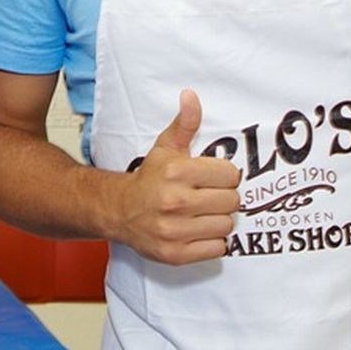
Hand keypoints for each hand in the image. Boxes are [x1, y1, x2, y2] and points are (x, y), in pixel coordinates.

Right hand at [114, 90, 239, 264]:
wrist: (119, 211)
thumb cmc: (148, 179)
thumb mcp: (166, 148)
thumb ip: (184, 123)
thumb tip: (191, 96)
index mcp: (176, 172)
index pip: (230, 175)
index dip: (223, 176)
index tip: (212, 178)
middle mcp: (174, 202)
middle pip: (232, 201)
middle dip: (223, 198)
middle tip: (208, 196)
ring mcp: (174, 230)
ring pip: (226, 225)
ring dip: (218, 220)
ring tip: (201, 213)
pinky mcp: (175, 254)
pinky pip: (217, 248)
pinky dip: (212, 241)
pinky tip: (196, 230)